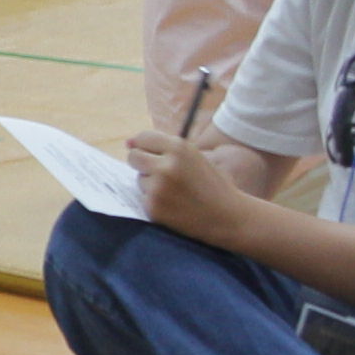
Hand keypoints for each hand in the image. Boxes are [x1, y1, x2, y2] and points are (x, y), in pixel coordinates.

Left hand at [121, 127, 243, 238]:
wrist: (227, 216)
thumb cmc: (212, 184)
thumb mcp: (195, 157)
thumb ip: (165, 148)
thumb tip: (128, 143)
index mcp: (179, 148)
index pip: (144, 138)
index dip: (145, 145)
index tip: (148, 152)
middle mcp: (166, 166)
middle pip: (134, 157)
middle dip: (143, 163)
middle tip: (161, 173)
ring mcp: (158, 188)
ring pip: (139, 179)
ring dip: (150, 184)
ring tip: (174, 192)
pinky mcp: (153, 208)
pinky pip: (143, 198)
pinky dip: (154, 201)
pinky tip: (173, 205)